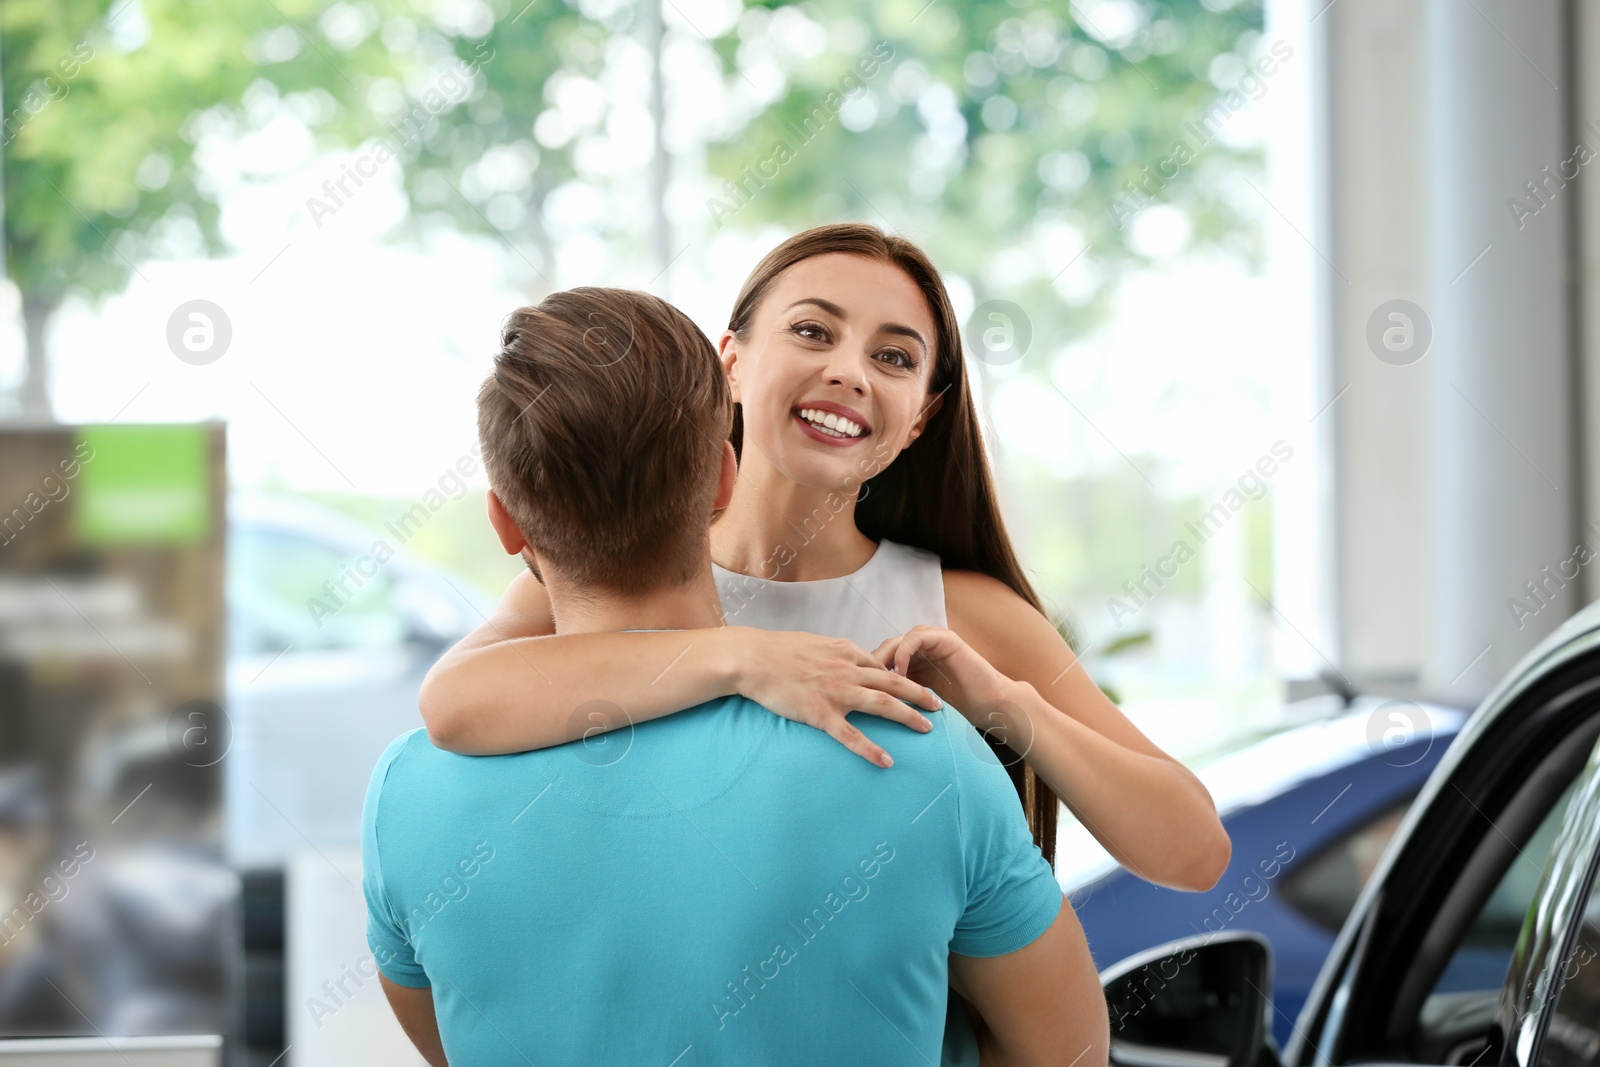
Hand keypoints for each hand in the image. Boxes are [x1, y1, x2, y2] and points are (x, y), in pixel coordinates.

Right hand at [727, 627, 943, 767]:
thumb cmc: (778, 650)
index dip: (904, 675)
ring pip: (882, 704)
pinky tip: (887, 761)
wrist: (753, 658)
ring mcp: (836, 692)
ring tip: (927, 728)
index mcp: (845, 652)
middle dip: (919, 694)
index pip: (882, 665)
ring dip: (908, 716)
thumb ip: (835, 652)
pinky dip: (871, 749)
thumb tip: (848, 657)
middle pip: (893, 681)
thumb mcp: (814, 643)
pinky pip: (851, 735)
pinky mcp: (820, 713)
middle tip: (939, 705)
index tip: (919, 686)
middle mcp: (846, 670)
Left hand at [870, 625, 1012, 726]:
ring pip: (897, 641)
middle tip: (858, 683)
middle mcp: (919, 647)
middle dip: (869, 665)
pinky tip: (897, 674)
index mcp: (911, 660)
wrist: (989, 705)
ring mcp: (932, 640)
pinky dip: (903, 654)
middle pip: (884, 649)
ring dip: (884, 658)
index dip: (864, 673)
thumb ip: (895, 698)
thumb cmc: (955, 708)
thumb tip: (862, 713)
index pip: (878, 659)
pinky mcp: (944, 638)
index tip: (853, 691)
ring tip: (876, 679)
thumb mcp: (916, 703)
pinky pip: (916, 639)